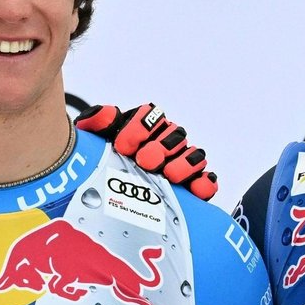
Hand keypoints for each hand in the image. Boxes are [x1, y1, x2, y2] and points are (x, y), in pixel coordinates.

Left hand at [74, 103, 218, 200]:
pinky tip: (195, 189)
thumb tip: (101, 115)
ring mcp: (183, 161)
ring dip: (183, 164)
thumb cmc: (110, 155)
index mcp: (148, 124)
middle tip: (145, 161)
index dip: (139, 129)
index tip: (123, 146)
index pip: (151, 116)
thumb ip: (98, 122)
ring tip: (169, 174)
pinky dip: (204, 184)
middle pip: (175, 135)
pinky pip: (206, 181)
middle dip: (160, 148)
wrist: (111, 181)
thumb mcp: (99, 138)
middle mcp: (169, 140)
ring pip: (194, 155)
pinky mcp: (193, 183)